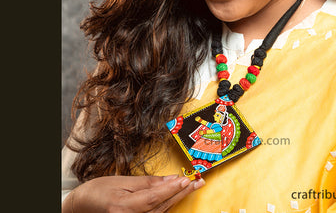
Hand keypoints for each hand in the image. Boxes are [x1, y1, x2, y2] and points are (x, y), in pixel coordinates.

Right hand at [62, 174, 204, 211]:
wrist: (83, 206)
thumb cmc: (100, 190)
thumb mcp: (122, 181)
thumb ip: (148, 182)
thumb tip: (170, 179)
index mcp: (123, 208)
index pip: (154, 198)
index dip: (172, 189)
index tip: (187, 179)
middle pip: (162, 207)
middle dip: (181, 193)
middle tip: (198, 181)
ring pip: (162, 212)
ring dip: (178, 198)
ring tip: (193, 185)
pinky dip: (168, 204)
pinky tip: (177, 195)